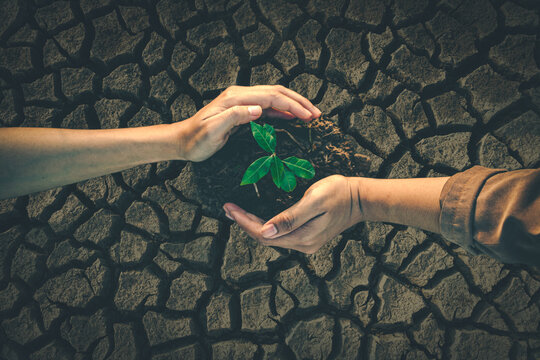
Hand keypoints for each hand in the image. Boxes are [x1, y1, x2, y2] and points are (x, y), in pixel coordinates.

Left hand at [172, 85, 320, 161]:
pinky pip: (267, 106)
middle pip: (276, 92)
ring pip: (274, 96)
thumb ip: (235, 117)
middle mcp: (240, 94)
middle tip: (317, 114)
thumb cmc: (196, 140)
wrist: (182, 141)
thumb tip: (259, 109)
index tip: (309, 116)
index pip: (271, 96)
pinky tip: (292, 117)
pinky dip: (283, 110)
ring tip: (311, 114)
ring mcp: (241, 100)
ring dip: (293, 104)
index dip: (292, 105)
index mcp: (235, 98)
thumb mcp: (212, 131)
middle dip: (299, 101)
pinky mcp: (242, 109)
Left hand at [223, 175, 362, 253]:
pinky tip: (257, 218)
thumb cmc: (338, 193)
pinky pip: (280, 235)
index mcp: (302, 236)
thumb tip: (265, 230)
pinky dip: (265, 226)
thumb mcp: (314, 201)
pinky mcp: (308, 236)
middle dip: (244, 224)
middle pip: (265, 238)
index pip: (264, 234)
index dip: (244, 222)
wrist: (360, 198)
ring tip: (236, 213)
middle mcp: (302, 244)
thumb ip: (290, 217)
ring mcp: (305, 242)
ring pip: (272, 237)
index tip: (229, 209)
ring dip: (252, 225)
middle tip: (227, 208)